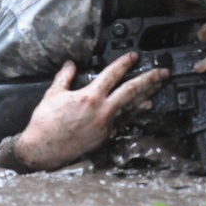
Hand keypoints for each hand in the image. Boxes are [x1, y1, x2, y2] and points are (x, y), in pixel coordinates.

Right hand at [14, 52, 169, 170]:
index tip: (134, 56)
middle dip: (149, 79)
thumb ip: (64, 77)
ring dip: (147, 95)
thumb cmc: (45, 124)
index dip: (124, 63)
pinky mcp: (105, 137)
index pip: (112, 74)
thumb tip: (70, 64)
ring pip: (132, 107)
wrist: (42, 150)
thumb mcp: (52, 94)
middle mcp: (101, 111)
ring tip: (159, 87)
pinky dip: (135, 112)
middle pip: (131, 91)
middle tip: (162, 72)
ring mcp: (105, 125)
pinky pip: (124, 121)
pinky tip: (145, 107)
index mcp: (89, 97)